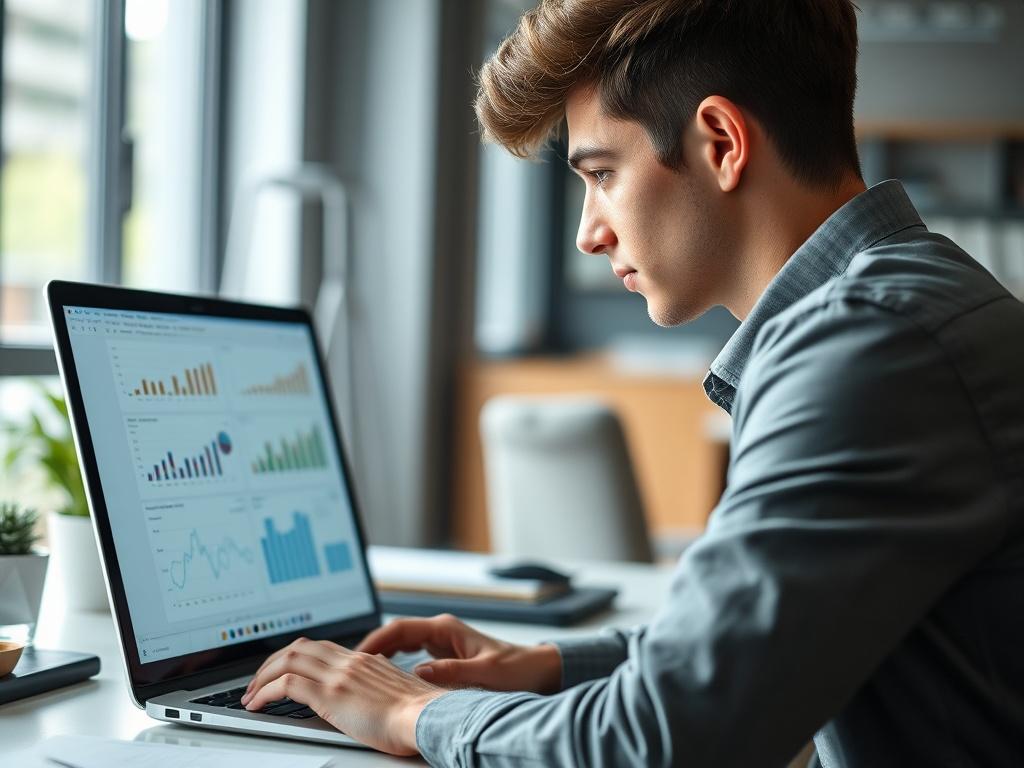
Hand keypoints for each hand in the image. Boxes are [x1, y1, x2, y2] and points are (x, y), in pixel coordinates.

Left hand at [241, 637, 444, 754]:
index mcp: (365, 660)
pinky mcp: (330, 694)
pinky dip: (265, 692)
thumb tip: (371, 695)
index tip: (282, 670)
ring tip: (250, 694)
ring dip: (262, 676)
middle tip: (257, 682)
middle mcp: (349, 661)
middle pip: (299, 647)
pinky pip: (286, 684)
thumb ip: (379, 686)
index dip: (296, 656)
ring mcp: (339, 675)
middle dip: (272, 662)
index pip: (321, 647)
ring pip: (288, 659)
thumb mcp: (396, 692)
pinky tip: (257, 705)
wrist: (426, 717)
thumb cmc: (418, 715)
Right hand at [356, 613, 561, 693]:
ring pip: (400, 645)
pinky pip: (410, 656)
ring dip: (379, 656)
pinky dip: (394, 664)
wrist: (538, 671)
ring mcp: (441, 643)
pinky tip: (384, 680)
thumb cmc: (516, 669)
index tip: (356, 657)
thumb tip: (419, 673)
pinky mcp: (444, 657)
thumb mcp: (484, 672)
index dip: (374, 641)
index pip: (398, 629)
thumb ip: (451, 672)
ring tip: (358, 674)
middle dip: (369, 648)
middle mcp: (440, 632)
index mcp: (445, 629)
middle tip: (347, 667)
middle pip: (394, 634)